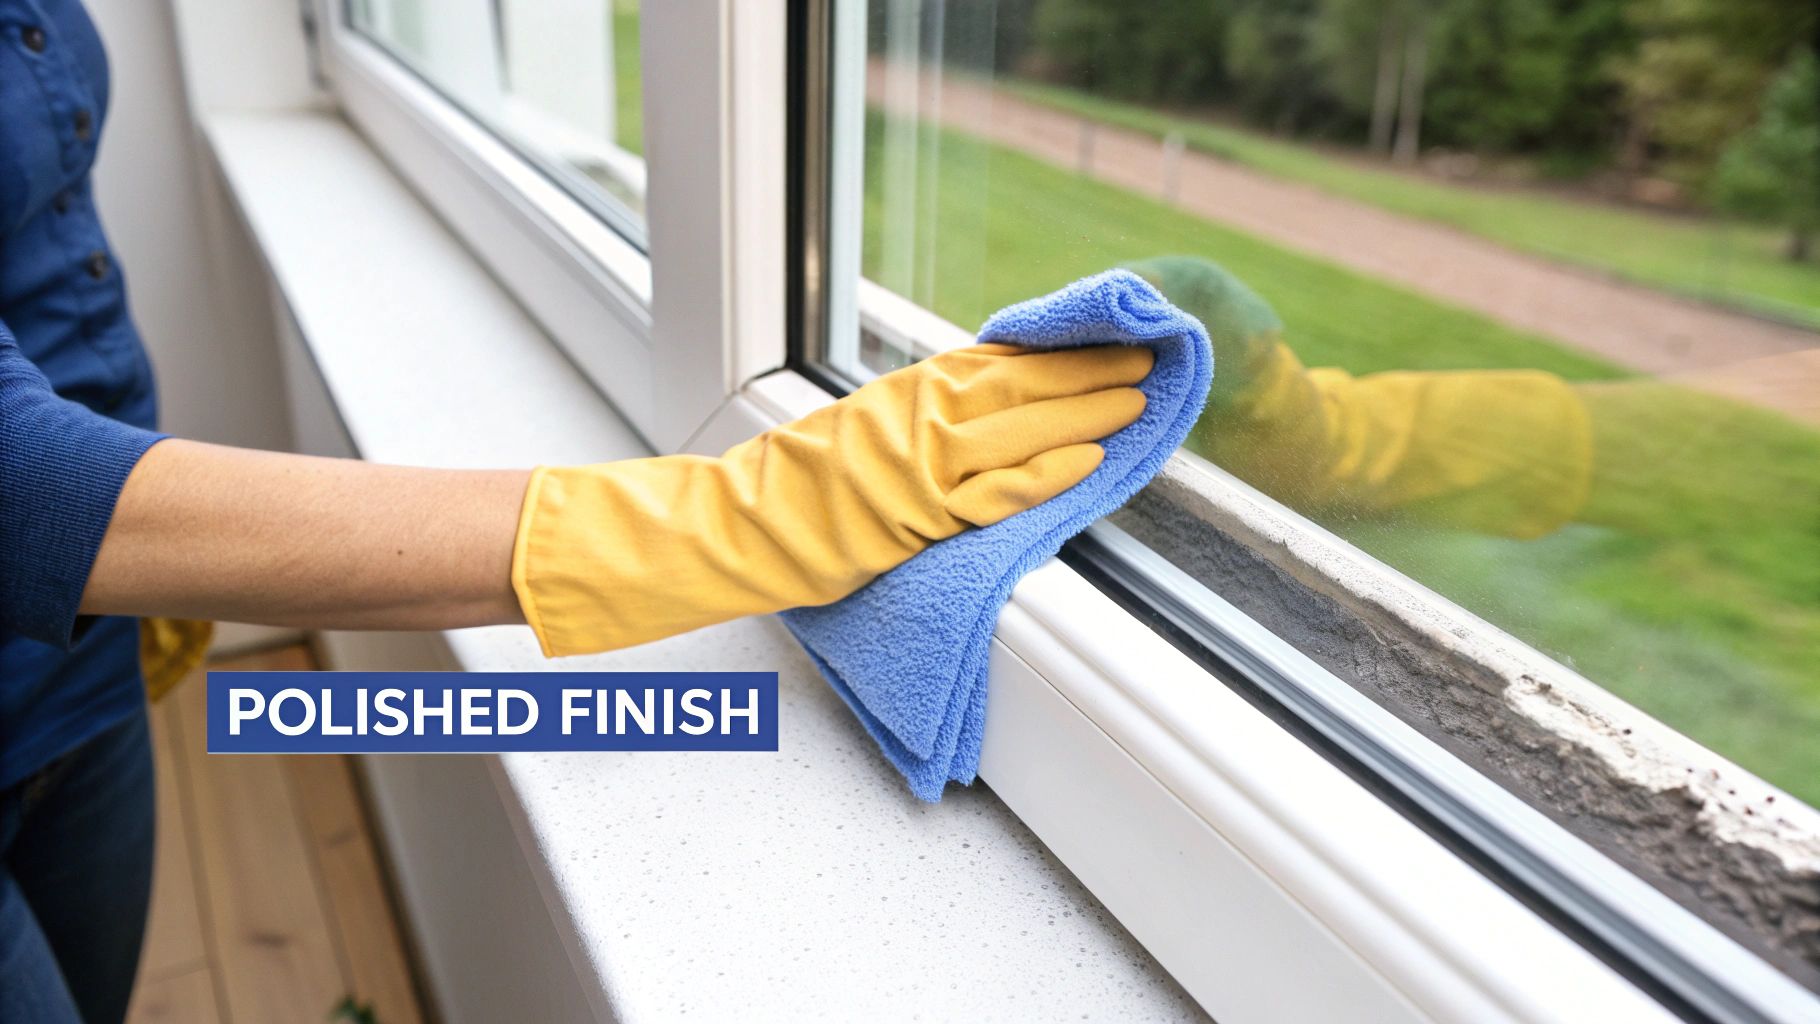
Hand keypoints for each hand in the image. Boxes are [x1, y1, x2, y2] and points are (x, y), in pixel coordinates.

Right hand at [511, 343, 1152, 655]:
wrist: (737, 524)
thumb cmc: (793, 488)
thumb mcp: (861, 431)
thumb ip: (918, 419)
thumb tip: (970, 405)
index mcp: (904, 395)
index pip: (995, 362)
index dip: (1055, 349)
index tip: (1102, 332)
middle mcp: (915, 418)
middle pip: (1020, 384)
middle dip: (1087, 369)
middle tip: (1148, 352)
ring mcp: (917, 465)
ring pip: (1018, 428)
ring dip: (1084, 411)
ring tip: (1139, 397)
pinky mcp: (914, 514)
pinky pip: (993, 491)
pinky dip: (1044, 473)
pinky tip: (1088, 460)